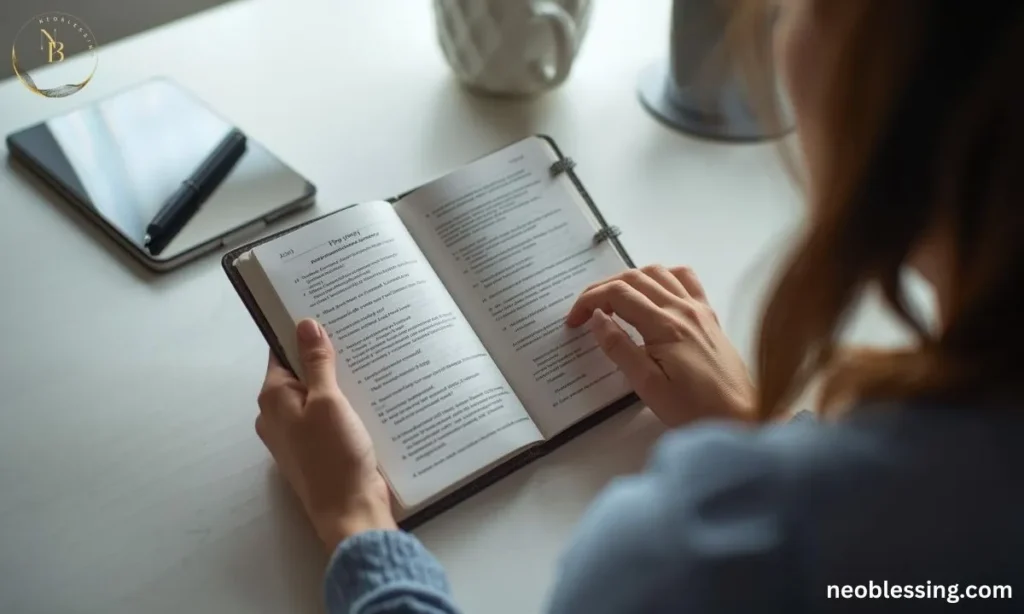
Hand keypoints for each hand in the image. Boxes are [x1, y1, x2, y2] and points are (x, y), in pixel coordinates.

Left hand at [256, 318, 395, 551]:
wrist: (350, 510)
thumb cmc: (334, 456)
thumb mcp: (328, 401)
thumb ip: (317, 363)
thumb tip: (305, 325)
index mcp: (273, 400)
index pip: (281, 353)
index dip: (301, 332)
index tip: (326, 312)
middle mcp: (279, 415)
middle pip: (300, 373)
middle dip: (325, 354)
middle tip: (355, 331)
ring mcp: (299, 433)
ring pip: (318, 393)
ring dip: (339, 379)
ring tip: (367, 357)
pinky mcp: (321, 446)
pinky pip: (330, 414)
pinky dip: (346, 401)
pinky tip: (370, 391)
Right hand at [566, 266, 755, 426]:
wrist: (742, 417)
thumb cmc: (694, 409)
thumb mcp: (648, 386)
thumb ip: (619, 348)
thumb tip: (596, 319)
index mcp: (664, 326)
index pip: (618, 295)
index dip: (588, 302)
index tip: (573, 321)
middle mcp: (682, 309)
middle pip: (633, 278)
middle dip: (602, 289)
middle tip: (584, 313)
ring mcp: (698, 309)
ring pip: (657, 272)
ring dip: (629, 279)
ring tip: (613, 302)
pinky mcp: (709, 315)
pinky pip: (685, 279)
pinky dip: (662, 276)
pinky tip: (653, 292)